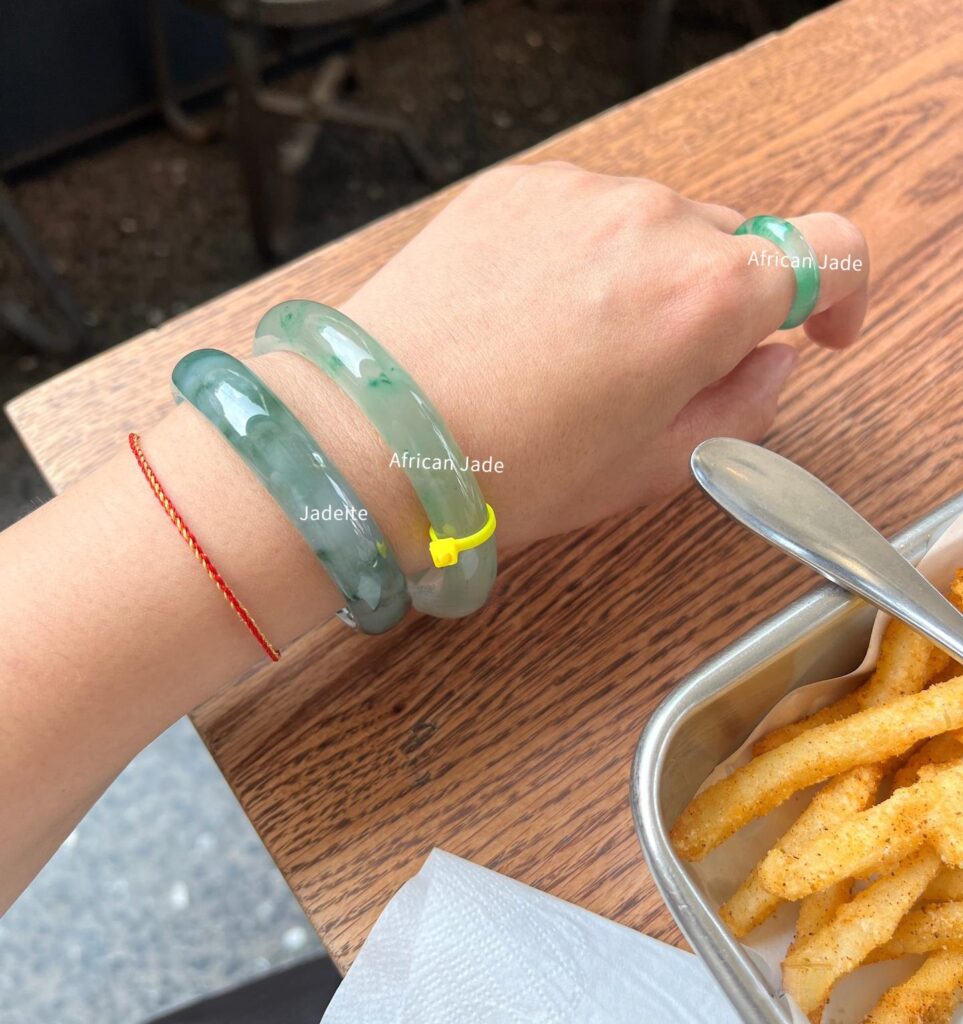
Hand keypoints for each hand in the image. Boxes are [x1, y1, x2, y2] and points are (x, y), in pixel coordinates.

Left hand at [327, 161, 868, 549]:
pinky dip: (580, 257)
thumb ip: (739, 408)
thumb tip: (770, 361)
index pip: (830, 253)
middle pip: (734, 244)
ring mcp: (575, 196)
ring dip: (644, 280)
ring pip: (654, 227)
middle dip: (720, 304)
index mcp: (705, 298)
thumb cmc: (501, 474)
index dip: (840, 296)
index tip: (817, 330)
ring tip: (574, 356)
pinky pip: (582, 214)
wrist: (370, 440)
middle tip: (659, 375)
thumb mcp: (647, 469)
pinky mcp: (512, 189)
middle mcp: (649, 223)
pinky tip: (529, 320)